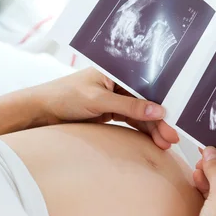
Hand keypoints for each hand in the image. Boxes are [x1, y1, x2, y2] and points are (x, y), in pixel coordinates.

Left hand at [33, 67, 178, 148]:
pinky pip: (130, 121)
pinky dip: (141, 131)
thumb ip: (129, 107)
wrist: (42, 111)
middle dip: (160, 120)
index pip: (146, 86)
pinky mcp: (109, 112)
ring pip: (140, 114)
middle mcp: (117, 82)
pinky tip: (152, 141)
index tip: (173, 118)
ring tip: (165, 144)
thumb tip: (158, 111)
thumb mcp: (99, 101)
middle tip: (172, 138)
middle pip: (145, 102)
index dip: (161, 102)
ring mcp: (114, 98)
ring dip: (152, 128)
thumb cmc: (65, 96)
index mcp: (116, 71)